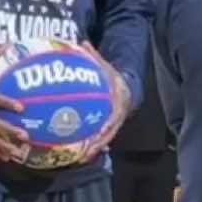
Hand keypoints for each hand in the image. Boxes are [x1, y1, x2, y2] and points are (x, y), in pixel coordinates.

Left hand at [80, 41, 131, 160]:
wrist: (125, 88)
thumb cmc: (111, 78)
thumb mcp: (105, 66)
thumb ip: (95, 57)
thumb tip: (83, 43)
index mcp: (119, 102)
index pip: (115, 116)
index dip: (107, 125)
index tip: (98, 131)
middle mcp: (117, 116)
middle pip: (109, 134)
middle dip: (99, 144)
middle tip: (85, 152)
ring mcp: (113, 125)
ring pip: (104, 141)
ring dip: (93, 150)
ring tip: (80, 159)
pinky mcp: (107, 130)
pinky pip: (98, 140)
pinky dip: (89, 147)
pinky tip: (76, 155)